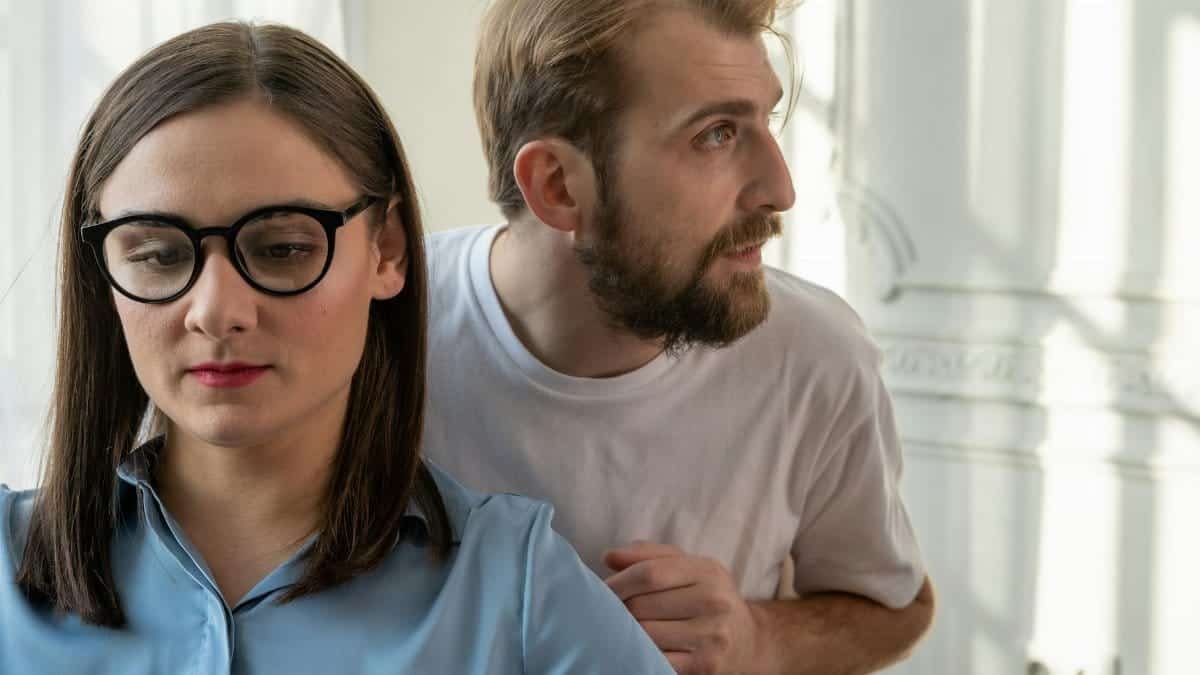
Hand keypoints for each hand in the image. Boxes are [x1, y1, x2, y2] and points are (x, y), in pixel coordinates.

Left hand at [604, 541, 763, 674]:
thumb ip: (648, 555)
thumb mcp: (687, 567)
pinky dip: (642, 655)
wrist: (749, 641)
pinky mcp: (706, 666)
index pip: (650, 573)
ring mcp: (713, 636)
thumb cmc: (706, 598)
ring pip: (646, 634)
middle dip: (618, 610)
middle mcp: (715, 601)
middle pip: (643, 605)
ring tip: (621, 631)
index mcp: (707, 571)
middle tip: (608, 614)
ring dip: (626, 634)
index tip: (601, 591)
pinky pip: (658, 660)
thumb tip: (609, 556)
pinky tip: (639, 649)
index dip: (619, 582)